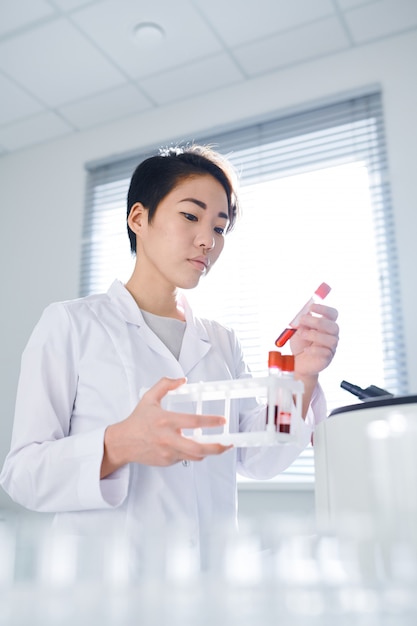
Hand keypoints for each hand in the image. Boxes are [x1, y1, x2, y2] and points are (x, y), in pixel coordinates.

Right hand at [101, 377, 230, 476]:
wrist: (122, 442)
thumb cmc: (137, 421)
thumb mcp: (149, 398)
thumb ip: (165, 385)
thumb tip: (182, 380)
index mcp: (166, 421)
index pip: (193, 422)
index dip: (210, 422)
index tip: (222, 421)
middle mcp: (168, 439)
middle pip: (198, 448)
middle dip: (216, 447)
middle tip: (227, 443)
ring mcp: (168, 452)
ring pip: (194, 456)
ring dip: (207, 452)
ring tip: (217, 446)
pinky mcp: (167, 461)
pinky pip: (184, 458)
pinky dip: (191, 453)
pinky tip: (192, 446)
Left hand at [290, 303, 338, 379]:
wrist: (296, 362)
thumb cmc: (300, 344)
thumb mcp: (298, 330)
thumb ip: (303, 322)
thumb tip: (306, 312)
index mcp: (326, 325)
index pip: (332, 314)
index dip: (324, 309)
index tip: (311, 307)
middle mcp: (331, 335)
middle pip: (334, 326)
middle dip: (318, 322)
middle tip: (302, 320)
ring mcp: (331, 347)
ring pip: (332, 340)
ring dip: (314, 335)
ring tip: (301, 335)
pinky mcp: (327, 358)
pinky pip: (326, 352)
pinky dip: (314, 350)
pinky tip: (305, 350)